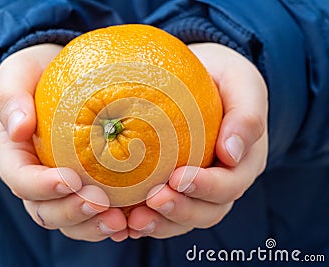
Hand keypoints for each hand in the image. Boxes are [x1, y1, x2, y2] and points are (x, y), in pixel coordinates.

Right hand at [0, 44, 127, 241]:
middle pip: (45, 211)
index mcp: (13, 158)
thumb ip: (12, 98)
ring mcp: (58, 189)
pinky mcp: (82, 188)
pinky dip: (108, 221)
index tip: (70, 179)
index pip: (21, 180)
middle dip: (72, 212)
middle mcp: (33, 181)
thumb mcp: (17, 75)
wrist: (54, 80)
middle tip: (101, 203)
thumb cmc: (35, 76)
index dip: (42, 186)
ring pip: (69, 221)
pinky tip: (132, 219)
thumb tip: (18, 128)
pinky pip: (93, 214)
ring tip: (120, 221)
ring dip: (92, 225)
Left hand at [128, 43, 267, 237]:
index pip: (230, 185)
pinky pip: (160, 214)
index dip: (206, 187)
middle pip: (207, 211)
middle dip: (180, 210)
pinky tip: (121, 221)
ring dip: (159, 223)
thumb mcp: (241, 83)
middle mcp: (221, 182)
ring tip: (132, 220)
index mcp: (242, 162)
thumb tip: (231, 154)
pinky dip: (143, 221)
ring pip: (183, 220)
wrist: (202, 79)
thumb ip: (246, 115)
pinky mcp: (172, 189)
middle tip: (152, 200)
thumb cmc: (222, 79)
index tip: (179, 178)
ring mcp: (196, 189)